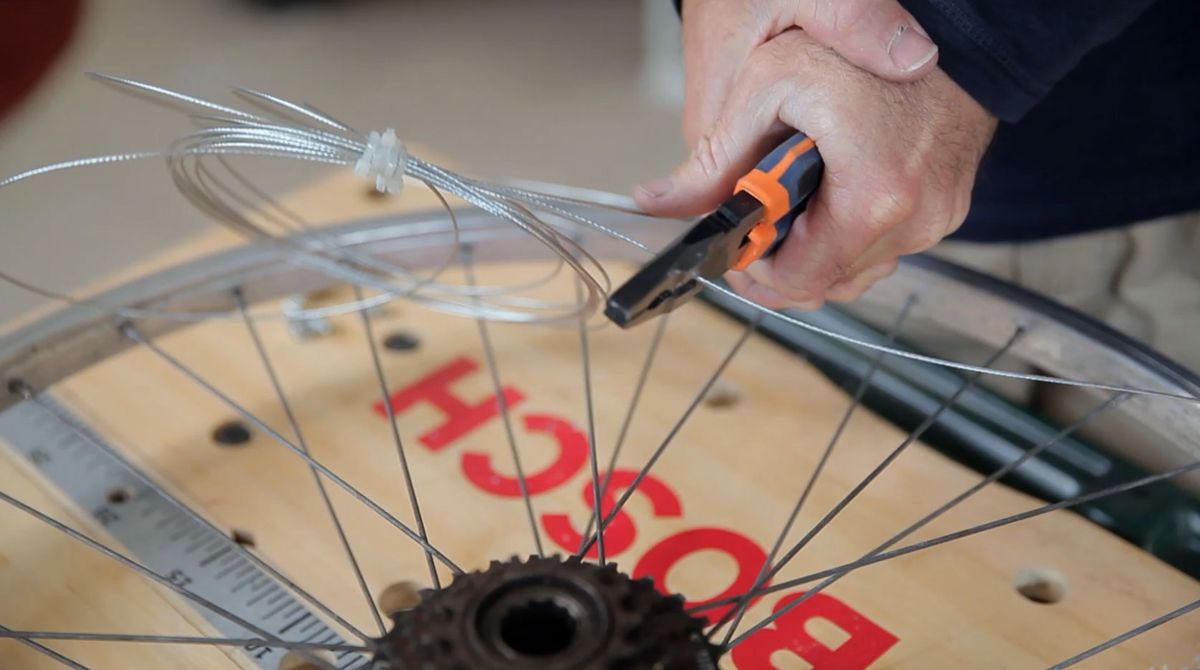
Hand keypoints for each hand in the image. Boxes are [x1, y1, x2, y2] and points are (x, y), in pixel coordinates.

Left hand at [636, 29, 996, 307]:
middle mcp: (917, 219)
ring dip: (819, 249)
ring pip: (858, 270)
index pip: (800, 279)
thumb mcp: (767, 86)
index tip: (740, 242)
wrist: (940, 20)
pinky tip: (832, 195)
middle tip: (761, 221)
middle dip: (785, 259)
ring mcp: (939, 216)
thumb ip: (713, 159)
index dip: (757, 269)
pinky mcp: (949, 208)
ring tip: (797, 201)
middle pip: (829, 283)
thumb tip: (657, 203)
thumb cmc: (855, 45)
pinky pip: (888, 245)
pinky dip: (852, 232)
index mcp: (875, 196)